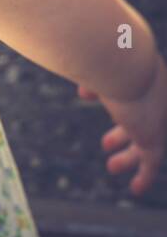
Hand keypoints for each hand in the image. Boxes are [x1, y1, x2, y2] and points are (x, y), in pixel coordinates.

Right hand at [78, 52, 166, 196]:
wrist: (120, 56)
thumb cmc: (97, 47)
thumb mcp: (87, 56)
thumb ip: (84, 69)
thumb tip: (79, 85)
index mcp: (141, 70)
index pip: (126, 89)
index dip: (105, 93)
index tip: (84, 95)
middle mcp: (154, 94)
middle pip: (141, 119)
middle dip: (122, 132)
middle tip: (106, 142)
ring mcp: (156, 115)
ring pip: (146, 141)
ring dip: (129, 155)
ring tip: (111, 165)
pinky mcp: (152, 134)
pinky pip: (152, 161)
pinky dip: (145, 175)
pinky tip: (136, 188)